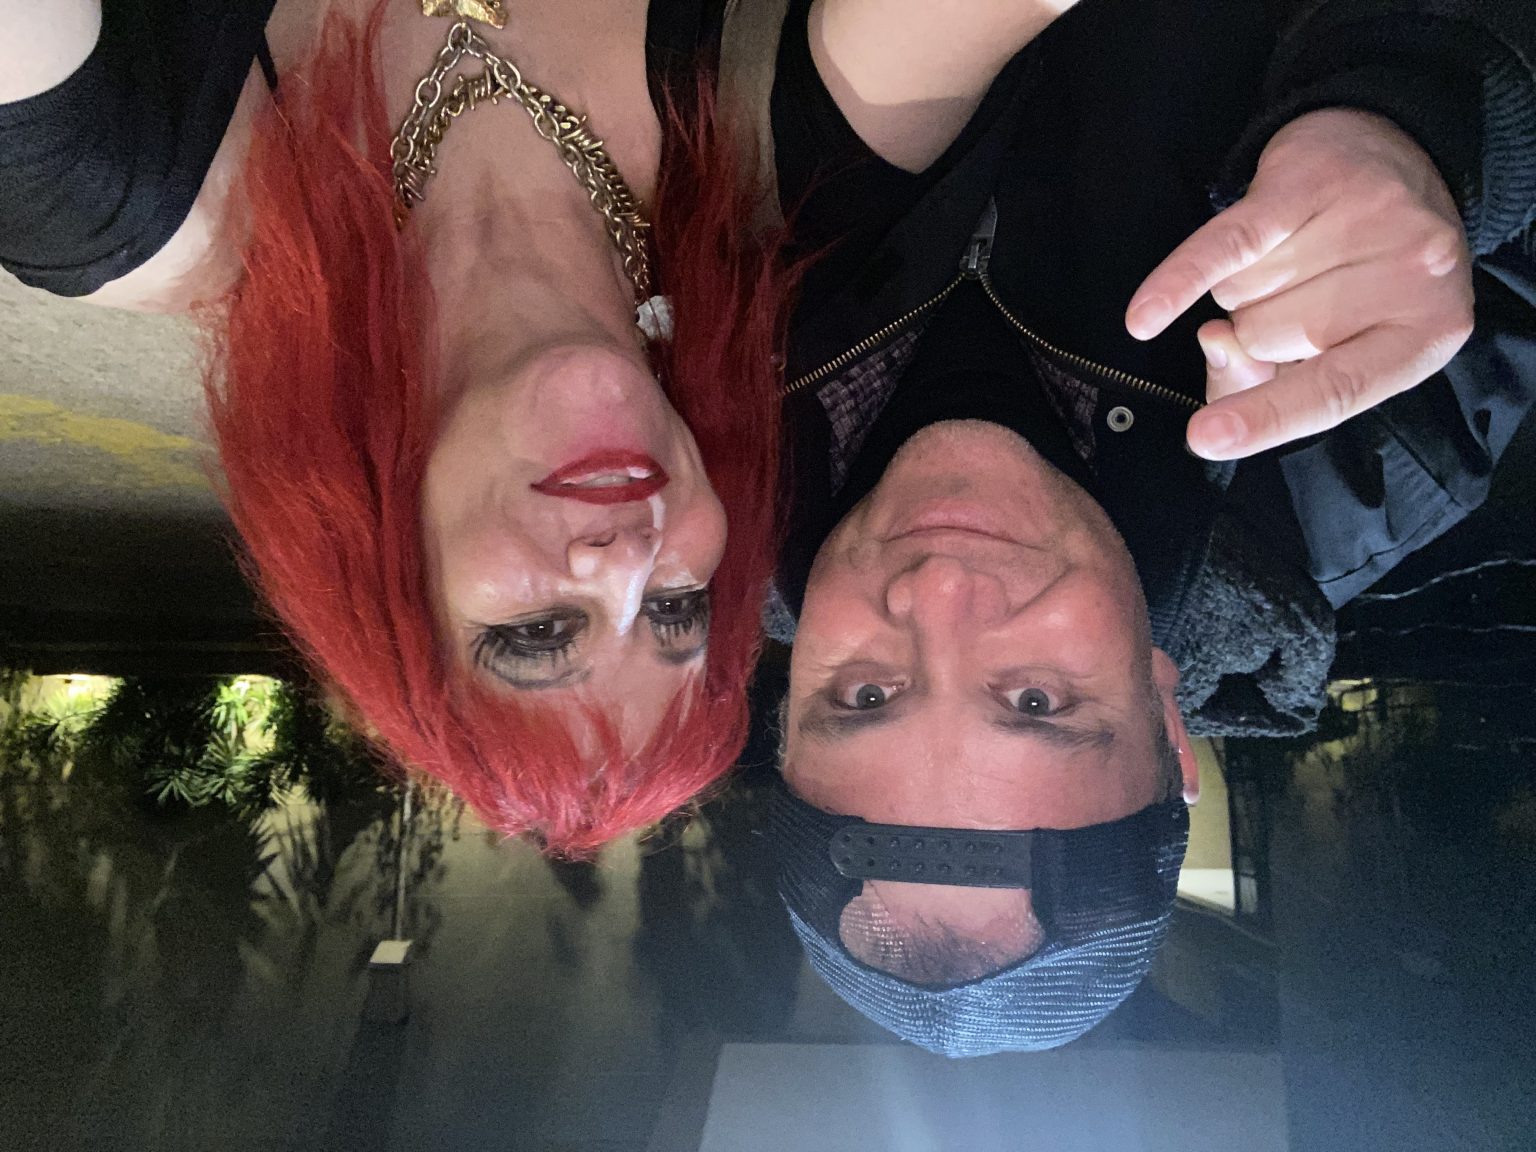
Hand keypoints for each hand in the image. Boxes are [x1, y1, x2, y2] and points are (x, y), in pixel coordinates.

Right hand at [1125, 108, 1474, 459]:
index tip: (1205, 438)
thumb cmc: (1359, 274)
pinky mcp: (1309, 182)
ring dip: (1240, 290)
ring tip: (1281, 262)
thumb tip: (1215, 345)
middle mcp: (1411, 273)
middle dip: (1255, 331)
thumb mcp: (1340, 347)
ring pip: (1242, 294)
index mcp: (1427, 333)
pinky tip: (1143, 317)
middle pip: (1268, 339)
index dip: (1267, 416)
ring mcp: (1365, 221)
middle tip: (1292, 296)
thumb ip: (1270, 381)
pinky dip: (1179, 281)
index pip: (1335, 390)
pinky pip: (1226, 245)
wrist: (1391, 155)